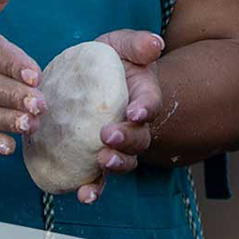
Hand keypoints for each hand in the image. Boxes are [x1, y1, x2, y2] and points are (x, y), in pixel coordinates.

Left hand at [72, 29, 164, 204]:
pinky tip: (83, 194)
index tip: (135, 112)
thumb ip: (137, 44)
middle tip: (108, 136)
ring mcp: (116, 145)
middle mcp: (133, 126)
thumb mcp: (120, 44)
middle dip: (127, 140)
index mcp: (142, 96)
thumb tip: (156, 43)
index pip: (149, 104)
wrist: (86, 80)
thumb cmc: (108, 61)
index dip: (145, 109)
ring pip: (124, 162)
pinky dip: (93, 188)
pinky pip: (98, 178)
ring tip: (102, 162)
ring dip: (116, 165)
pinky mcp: (94, 158)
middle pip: (139, 138)